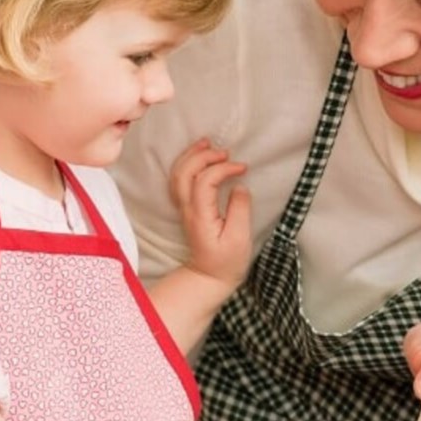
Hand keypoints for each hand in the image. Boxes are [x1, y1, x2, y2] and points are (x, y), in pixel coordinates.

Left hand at [169, 138, 251, 289]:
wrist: (208, 277)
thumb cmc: (226, 261)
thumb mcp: (239, 239)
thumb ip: (240, 210)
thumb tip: (240, 186)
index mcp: (200, 215)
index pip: (205, 181)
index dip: (223, 169)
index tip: (242, 168)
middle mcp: (188, 209)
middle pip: (185, 173)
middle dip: (203, 156)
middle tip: (225, 152)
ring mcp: (184, 208)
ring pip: (177, 174)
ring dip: (191, 156)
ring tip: (207, 143)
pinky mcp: (186, 208)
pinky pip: (178, 180)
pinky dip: (186, 164)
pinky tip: (198, 157)